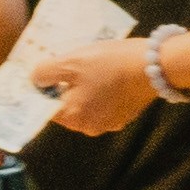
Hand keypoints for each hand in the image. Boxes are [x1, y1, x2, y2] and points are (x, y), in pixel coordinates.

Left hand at [27, 38, 153, 135]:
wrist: (154, 65)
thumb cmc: (109, 63)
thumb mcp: (71, 61)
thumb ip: (46, 72)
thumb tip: (35, 79)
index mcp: (73, 117)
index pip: (46, 108)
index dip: (43, 90)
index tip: (44, 73)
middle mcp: (89, 127)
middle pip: (66, 107)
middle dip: (64, 88)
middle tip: (68, 65)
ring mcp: (109, 123)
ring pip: (86, 105)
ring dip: (83, 89)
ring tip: (89, 66)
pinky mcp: (124, 116)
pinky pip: (103, 104)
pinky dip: (100, 91)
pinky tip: (105, 73)